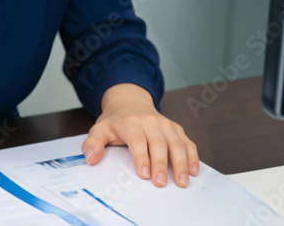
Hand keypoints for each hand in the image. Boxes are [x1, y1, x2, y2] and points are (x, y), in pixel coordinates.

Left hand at [81, 83, 199, 188]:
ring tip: (182, 182)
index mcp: (130, 123)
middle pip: (158, 143)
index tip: (144, 175)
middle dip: (161, 164)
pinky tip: (193, 171)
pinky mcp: (176, 128)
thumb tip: (90, 159)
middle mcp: (150, 122)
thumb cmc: (116, 121)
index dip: (142, 157)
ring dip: (181, 163)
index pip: (137, 140)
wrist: (130, 101)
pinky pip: (187, 142)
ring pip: (176, 143)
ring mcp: (165, 124)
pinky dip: (193, 156)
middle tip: (161, 183)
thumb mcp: (99, 129)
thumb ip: (93, 143)